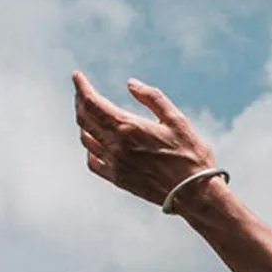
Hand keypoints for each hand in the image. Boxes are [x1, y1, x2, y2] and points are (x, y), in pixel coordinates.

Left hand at [74, 72, 216, 209]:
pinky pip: (92, 162)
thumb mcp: (177, 119)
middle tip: (83, 92)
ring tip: (89, 114)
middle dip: (80, 101)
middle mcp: (116, 146)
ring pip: (85, 139)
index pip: (92, 103)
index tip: (77, 76)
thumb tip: (131, 84)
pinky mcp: (118, 180)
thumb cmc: (190, 156)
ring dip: (84, 123)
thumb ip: (152, 98)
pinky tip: (95, 143)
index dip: (81, 87)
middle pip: (85, 118)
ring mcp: (115, 164)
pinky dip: (89, 148)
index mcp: (128, 127)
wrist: (194, 194)